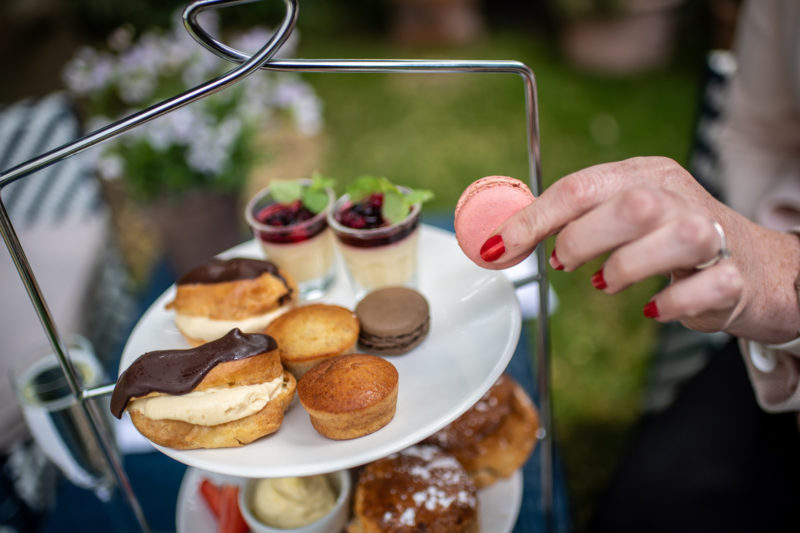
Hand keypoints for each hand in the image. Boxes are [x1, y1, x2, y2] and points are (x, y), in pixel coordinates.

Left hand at [487, 157, 799, 342]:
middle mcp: (680, 197)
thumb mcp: (624, 217)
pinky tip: (654, 307)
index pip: (581, 186)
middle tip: (565, 262)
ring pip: (675, 238)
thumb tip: (507, 238)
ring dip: (626, 266)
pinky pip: (707, 287)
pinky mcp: (736, 277)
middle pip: (630, 205)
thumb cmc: (672, 242)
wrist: (755, 268)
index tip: (498, 247)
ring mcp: (714, 235)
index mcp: (645, 175)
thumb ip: (573, 220)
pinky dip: (672, 302)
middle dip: (582, 238)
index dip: (533, 219)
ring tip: (605, 283)